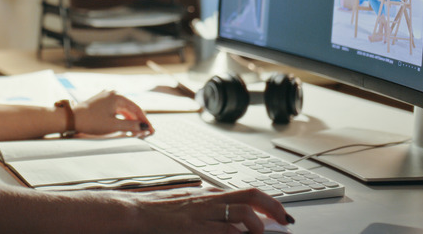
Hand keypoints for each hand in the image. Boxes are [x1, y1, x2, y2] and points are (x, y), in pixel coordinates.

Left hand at [72, 90, 151, 135]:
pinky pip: (115, 110)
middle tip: (145, 132)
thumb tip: (144, 127)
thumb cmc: (91, 121)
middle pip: (130, 108)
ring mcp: (106, 98)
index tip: (150, 129)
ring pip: (123, 109)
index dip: (144, 120)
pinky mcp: (100, 103)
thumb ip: (131, 126)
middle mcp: (113, 94)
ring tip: (136, 131)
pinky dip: (121, 118)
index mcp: (117, 97)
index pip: (136, 108)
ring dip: (130, 120)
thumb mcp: (114, 126)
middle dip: (138, 120)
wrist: (71, 118)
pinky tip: (124, 125)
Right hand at [125, 187, 293, 233]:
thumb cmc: (161, 210)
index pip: (248, 193)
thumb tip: (233, 219)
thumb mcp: (191, 204)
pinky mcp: (195, 227)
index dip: (270, 203)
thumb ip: (211, 208)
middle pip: (251, 197)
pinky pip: (225, 231)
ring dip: (257, 227)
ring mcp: (204, 213)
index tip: (281, 216)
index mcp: (211, 194)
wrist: (138, 212)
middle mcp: (211, 200)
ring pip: (243, 213)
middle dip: (273, 209)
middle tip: (284, 223)